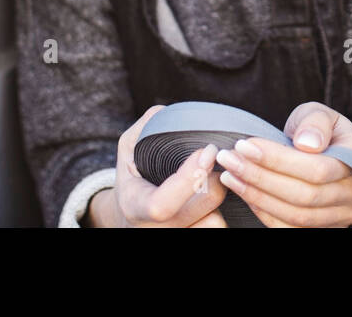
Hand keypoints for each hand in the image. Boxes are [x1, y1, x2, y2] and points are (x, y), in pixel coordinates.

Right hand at [110, 105, 227, 226]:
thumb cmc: (133, 174)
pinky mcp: (193, 238)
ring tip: (214, 178)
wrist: (130, 216)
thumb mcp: (129, 147)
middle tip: (217, 157)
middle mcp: (157, 230)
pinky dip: (223, 211)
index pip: (162, 204)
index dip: (188, 178)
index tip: (207, 150)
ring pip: (217, 221)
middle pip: (205, 204)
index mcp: (135, 206)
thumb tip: (178, 113)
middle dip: (217, 176)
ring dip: (222, 197)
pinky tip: (215, 194)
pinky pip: (219, 226)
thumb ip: (150, 125)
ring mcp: (177, 237)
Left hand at [214, 102, 351, 226]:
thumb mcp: (321, 114)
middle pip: (305, 196)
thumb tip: (306, 143)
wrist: (339, 159)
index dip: (278, 160)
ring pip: (296, 216)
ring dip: (257, 196)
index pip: (318, 168)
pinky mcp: (324, 228)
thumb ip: (315, 122)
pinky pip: (290, 229)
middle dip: (260, 177)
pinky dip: (264, 213)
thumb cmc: (325, 132)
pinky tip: (245, 193)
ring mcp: (342, 216)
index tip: (245, 145)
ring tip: (230, 175)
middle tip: (229, 159)